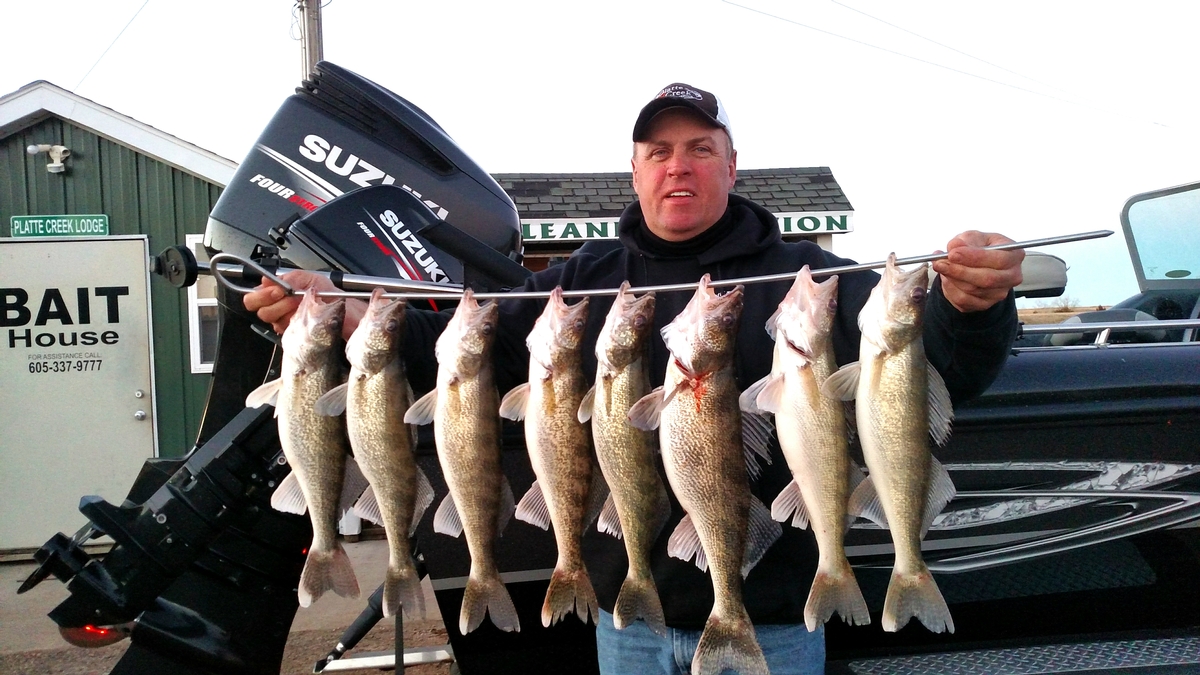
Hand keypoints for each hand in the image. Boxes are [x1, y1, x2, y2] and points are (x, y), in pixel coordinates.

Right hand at [242, 271, 364, 337]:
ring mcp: (282, 319)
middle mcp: (276, 306)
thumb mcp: (311, 278)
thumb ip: (291, 277)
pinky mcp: (290, 332)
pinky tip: (303, 316)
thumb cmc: (327, 293)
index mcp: (277, 290)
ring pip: (270, 318)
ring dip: (285, 310)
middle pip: (258, 308)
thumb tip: (271, 280)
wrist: (341, 309)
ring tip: (300, 304)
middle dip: (271, 301)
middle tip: (288, 296)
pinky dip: (292, 320)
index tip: (278, 290)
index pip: (254, 294)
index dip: (262, 293)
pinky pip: (282, 329)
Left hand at [931, 231, 1023, 312]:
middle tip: (940, 262)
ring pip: (973, 290)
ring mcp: (1000, 293)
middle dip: (960, 271)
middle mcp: (1012, 276)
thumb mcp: (972, 237)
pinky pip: (964, 300)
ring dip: (952, 278)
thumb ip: (964, 240)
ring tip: (940, 265)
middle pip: (987, 279)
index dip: (975, 257)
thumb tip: (954, 246)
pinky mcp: (985, 304)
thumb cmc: (978, 247)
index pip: (999, 260)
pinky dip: (950, 288)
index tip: (953, 253)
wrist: (975, 264)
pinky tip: (946, 277)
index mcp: (1015, 255)